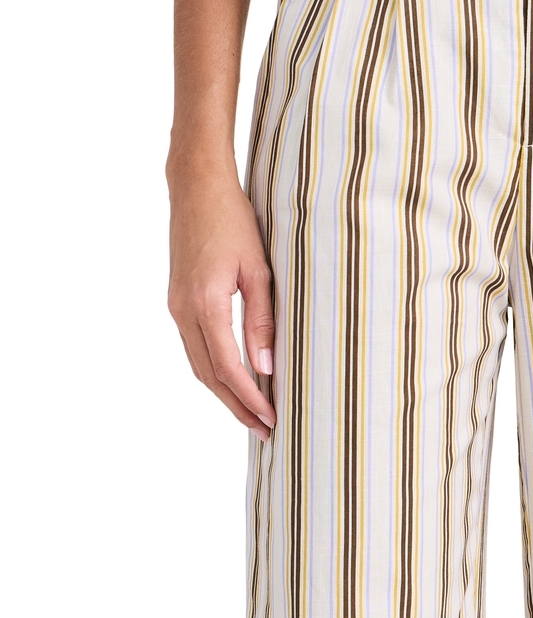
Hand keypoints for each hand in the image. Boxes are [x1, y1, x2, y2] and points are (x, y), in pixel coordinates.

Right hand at [168, 163, 275, 440]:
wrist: (196, 187)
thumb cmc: (233, 220)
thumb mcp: (258, 268)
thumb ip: (262, 319)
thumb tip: (265, 366)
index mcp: (205, 303)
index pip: (227, 367)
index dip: (248, 398)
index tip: (270, 419)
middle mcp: (183, 310)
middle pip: (208, 375)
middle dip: (236, 407)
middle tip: (264, 431)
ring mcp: (176, 306)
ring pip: (198, 365)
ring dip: (223, 393)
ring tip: (251, 415)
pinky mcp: (178, 301)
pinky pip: (194, 347)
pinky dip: (213, 371)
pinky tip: (233, 381)